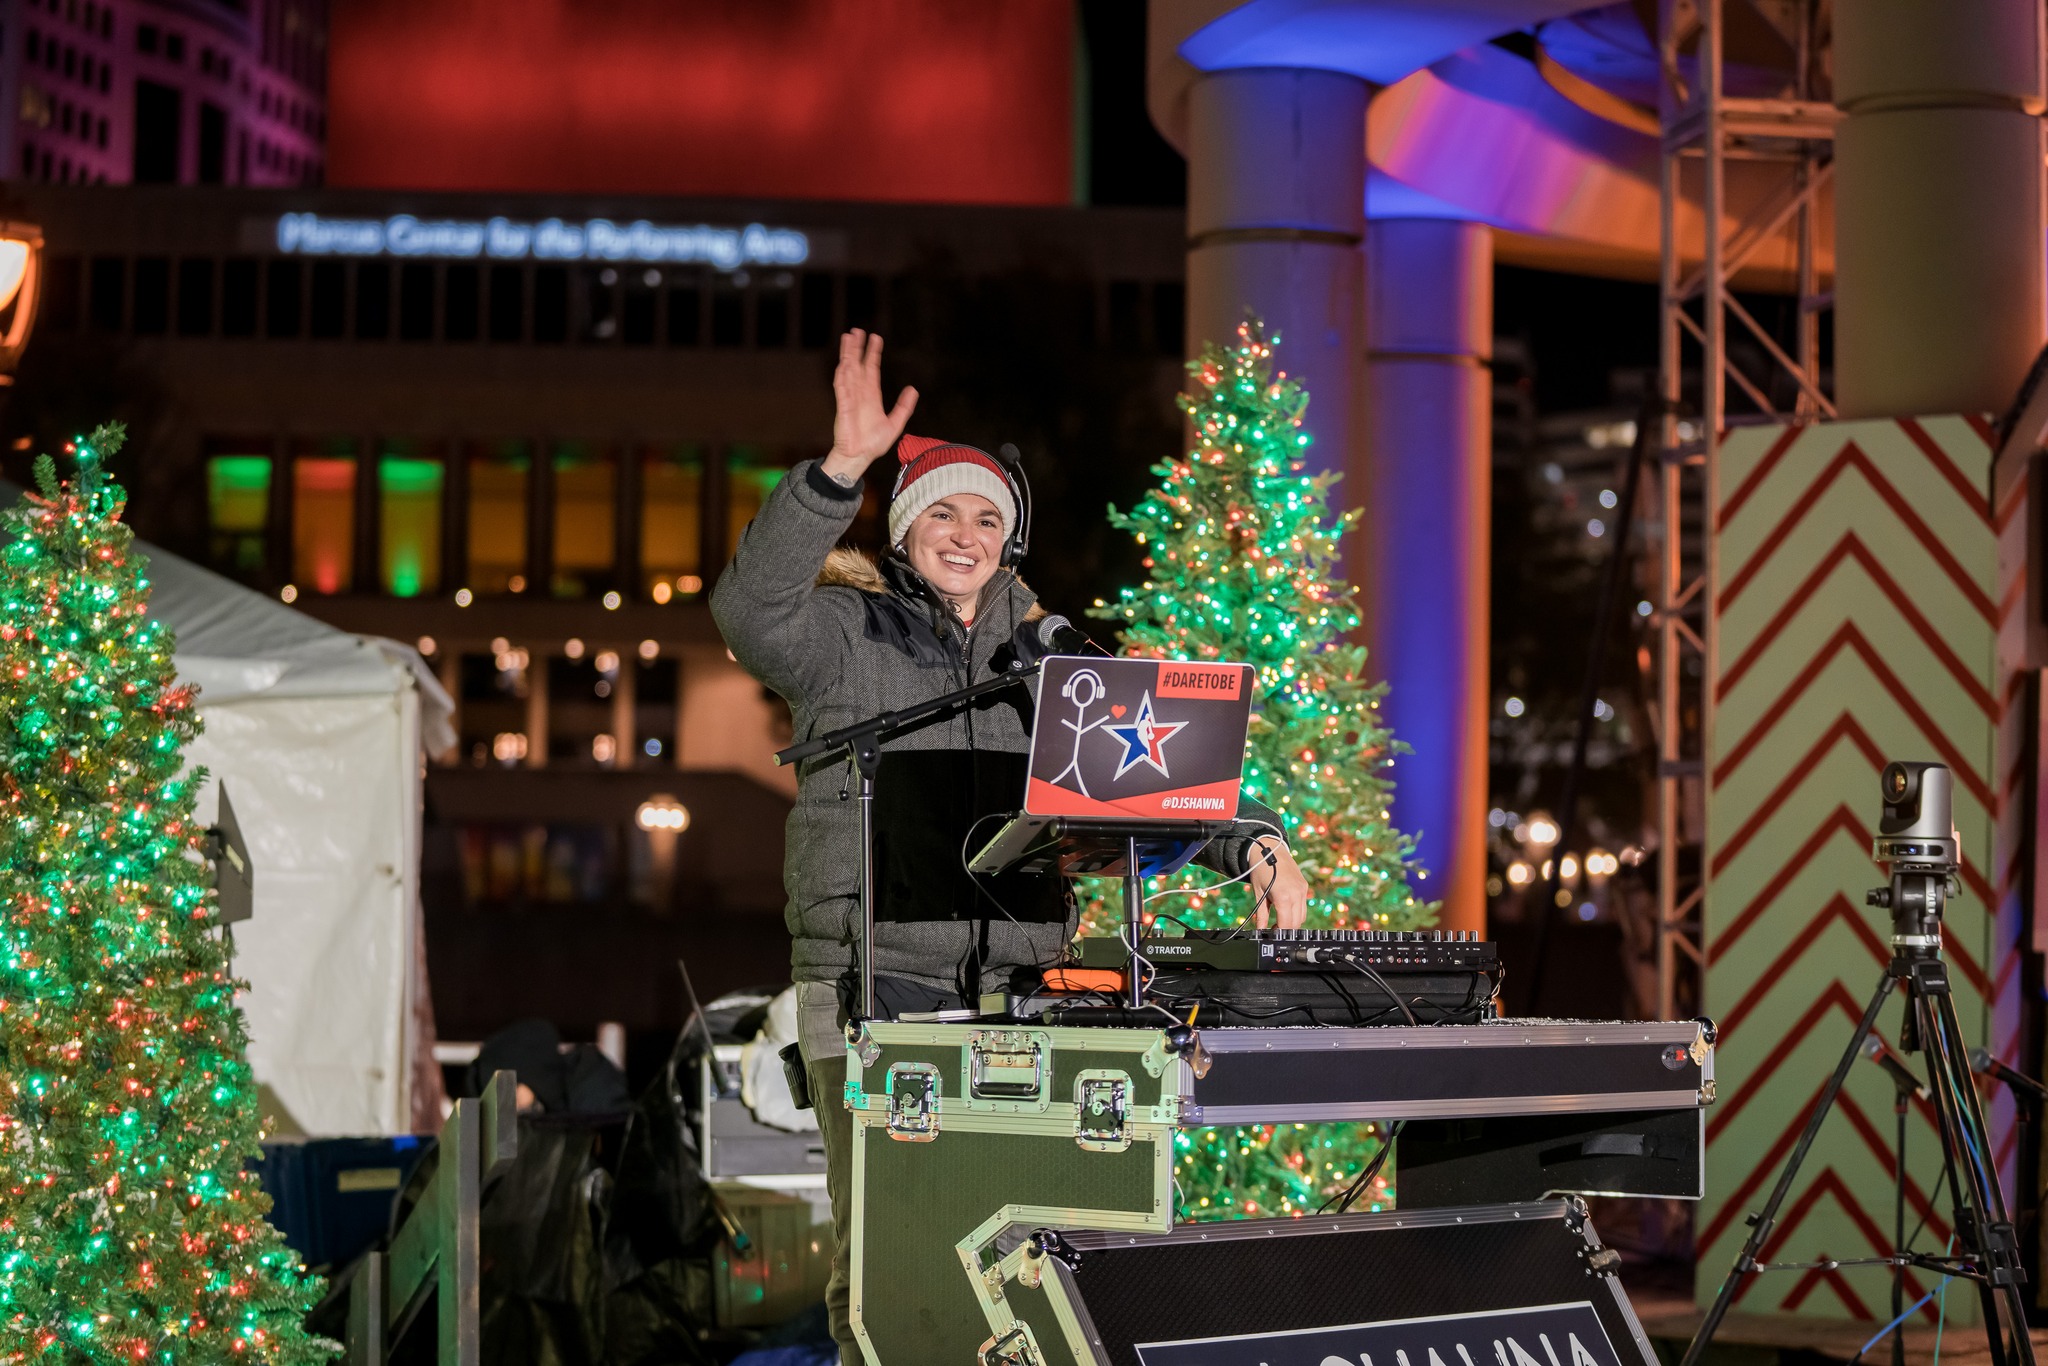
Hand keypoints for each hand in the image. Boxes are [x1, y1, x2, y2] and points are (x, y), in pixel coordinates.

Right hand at [821, 329, 917, 483]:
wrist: (860, 456)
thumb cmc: (874, 443)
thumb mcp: (896, 423)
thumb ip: (904, 407)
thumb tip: (913, 389)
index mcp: (872, 395)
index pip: (872, 369)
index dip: (873, 354)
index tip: (876, 338)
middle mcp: (860, 393)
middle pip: (858, 364)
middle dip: (857, 348)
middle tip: (858, 331)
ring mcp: (850, 397)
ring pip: (848, 370)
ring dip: (848, 355)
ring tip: (848, 338)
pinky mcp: (843, 405)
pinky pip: (842, 386)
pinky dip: (842, 374)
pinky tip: (844, 362)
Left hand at [1248, 836, 1308, 929]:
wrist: (1268, 849)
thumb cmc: (1260, 869)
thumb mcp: (1258, 893)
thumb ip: (1261, 914)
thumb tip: (1260, 929)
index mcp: (1284, 896)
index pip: (1286, 924)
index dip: (1279, 932)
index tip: (1272, 934)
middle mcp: (1296, 893)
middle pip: (1297, 923)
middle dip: (1286, 929)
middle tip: (1274, 929)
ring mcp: (1302, 889)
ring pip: (1302, 916)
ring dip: (1292, 921)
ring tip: (1279, 919)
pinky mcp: (1304, 886)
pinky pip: (1303, 905)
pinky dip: (1296, 911)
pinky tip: (1285, 908)